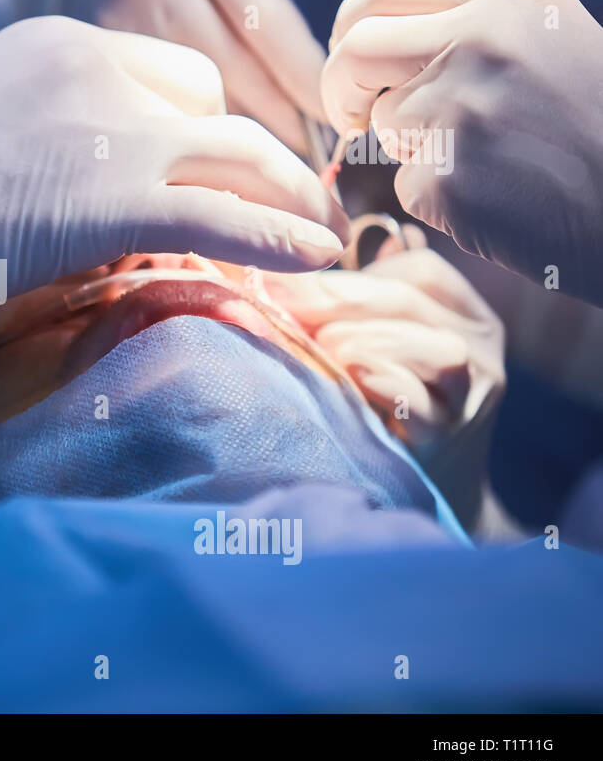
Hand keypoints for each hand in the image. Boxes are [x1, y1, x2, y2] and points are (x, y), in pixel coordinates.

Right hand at [0, 16, 347, 366]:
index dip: (204, 133)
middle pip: (217, 109)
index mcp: (56, 47)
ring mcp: (105, 131)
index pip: (170, 79)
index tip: (217, 176)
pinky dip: (279, 240)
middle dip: (261, 162)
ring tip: (322, 240)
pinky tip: (314, 262)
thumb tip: (66, 191)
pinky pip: (224, 217)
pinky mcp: (106, 201)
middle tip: (291, 207)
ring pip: (238, 157)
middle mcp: (93, 70)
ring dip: (288, 201)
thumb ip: (34, 142)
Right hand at [96, 0, 327, 151]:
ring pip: (195, 102)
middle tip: (310, 153)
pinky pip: (160, 113)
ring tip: (265, 162)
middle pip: (233, 69)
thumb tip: (314, 103)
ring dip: (238, 137)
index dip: (304, 80)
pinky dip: (194, 135)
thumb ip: (268, 25)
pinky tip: (209, 152)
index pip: (268, 24)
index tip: (333, 118)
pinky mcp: (95, 63)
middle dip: (279, 119)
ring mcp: (118, 24)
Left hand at [264, 233, 505, 523]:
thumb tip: (285, 264)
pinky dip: (378, 383)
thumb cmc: (380, 408)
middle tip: (280, 302)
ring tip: (322, 350)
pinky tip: (348, 381)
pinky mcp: (447, 440)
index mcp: (466, 316)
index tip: (286, 277)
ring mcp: (470, 399)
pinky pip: (416, 401)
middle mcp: (480, 351)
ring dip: (361, 341)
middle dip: (335, 299)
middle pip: (409, 301)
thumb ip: (353, 302)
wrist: (409, 496)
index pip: (421, 270)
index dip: (350, 271)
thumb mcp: (376, 345)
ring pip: (427, 348)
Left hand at [323, 0, 602, 305]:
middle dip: (341, 88)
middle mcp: (480, 41)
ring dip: (414, 146)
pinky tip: (495, 196)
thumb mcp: (548, 38)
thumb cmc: (592, 123)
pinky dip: (438, 197)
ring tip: (487, 158)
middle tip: (353, 116)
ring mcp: (462, 107)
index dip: (351, 23)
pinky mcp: (449, 175)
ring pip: (385, 122)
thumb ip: (470, 23)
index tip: (349, 53)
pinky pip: (408, 183)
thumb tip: (374, 32)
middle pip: (356, 52)